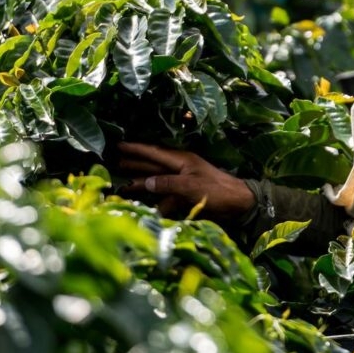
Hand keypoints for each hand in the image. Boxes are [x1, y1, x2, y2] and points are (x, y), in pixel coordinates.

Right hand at [117, 142, 254, 220]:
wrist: (239, 204)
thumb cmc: (217, 190)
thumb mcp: (190, 186)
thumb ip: (167, 184)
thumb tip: (146, 182)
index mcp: (182, 160)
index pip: (154, 152)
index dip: (136, 149)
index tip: (118, 145)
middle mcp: (180, 169)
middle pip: (152, 165)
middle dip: (134, 165)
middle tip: (114, 163)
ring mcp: (183, 182)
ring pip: (157, 182)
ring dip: (141, 184)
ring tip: (122, 186)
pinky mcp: (186, 196)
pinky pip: (167, 197)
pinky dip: (157, 202)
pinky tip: (147, 207)